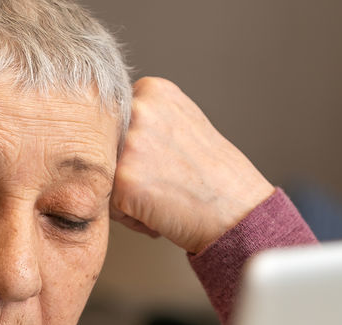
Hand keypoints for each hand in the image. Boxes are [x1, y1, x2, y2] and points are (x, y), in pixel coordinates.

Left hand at [111, 77, 275, 254]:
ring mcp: (130, 143)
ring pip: (104, 177)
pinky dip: (130, 216)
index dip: (137, 149)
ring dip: (127, 194)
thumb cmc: (213, 175)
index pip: (114, 123)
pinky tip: (160, 210)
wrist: (237, 210)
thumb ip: (147, 118)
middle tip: (167, 178)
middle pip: (104, 150)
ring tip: (164, 194)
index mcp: (153, 90)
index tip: (166, 158)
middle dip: (129, 170)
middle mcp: (139, 109)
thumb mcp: (183, 122)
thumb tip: (106, 123)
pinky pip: (109, 205)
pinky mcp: (123, 178)